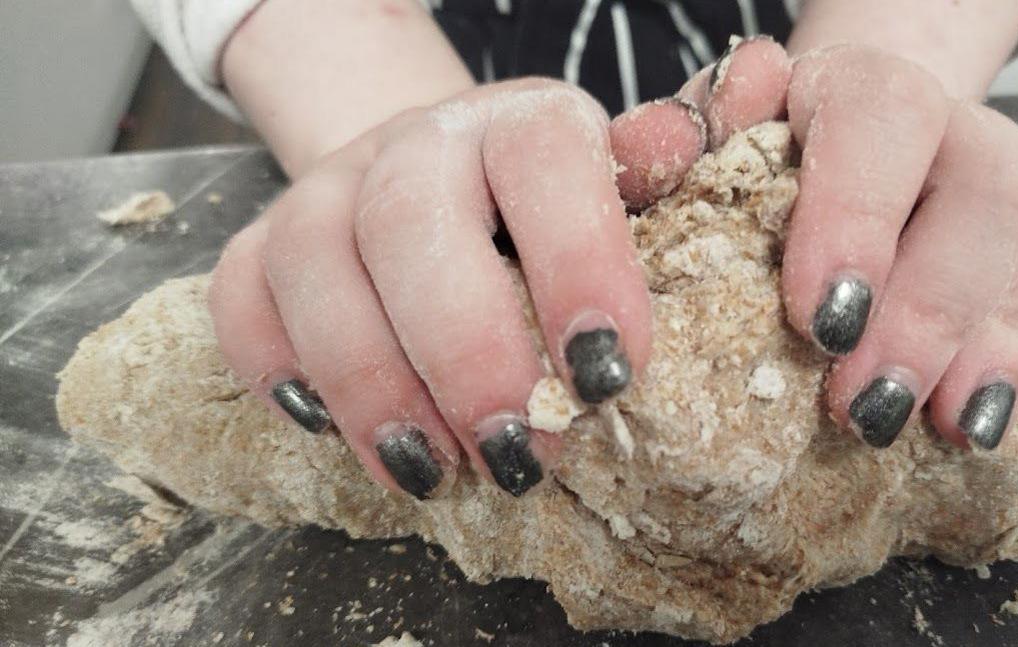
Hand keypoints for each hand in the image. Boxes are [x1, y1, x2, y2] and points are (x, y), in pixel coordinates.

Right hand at [209, 79, 650, 497]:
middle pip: (411, 224)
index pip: (542, 161)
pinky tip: (331, 428)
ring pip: (314, 266)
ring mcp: (327, 189)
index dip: (576, 263)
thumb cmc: (546, 210)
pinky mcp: (262, 243)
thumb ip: (667, 165)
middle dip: (465, 354)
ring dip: (373, 385)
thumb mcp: (619, 188)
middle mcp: (415, 144)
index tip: (608, 376)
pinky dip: (278, 368)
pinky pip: (241, 298)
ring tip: (433, 471)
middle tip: (518, 454)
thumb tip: (731, 108)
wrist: (439, 178)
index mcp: (520, 124)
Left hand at [611, 39, 1017, 449]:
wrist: (863, 163)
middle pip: (989, 192)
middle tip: (873, 410)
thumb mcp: (704, 163)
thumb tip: (656, 145)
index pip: (881, 119)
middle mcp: (963, 125)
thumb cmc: (773, 180)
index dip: (856, 216)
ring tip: (957, 424)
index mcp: (862, 91)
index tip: (820, 321)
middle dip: (932, 316)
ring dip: (1010, 341)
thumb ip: (668, 150)